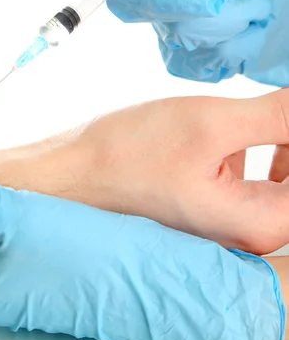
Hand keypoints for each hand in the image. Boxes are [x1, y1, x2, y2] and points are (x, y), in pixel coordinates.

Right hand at [26, 89, 288, 254]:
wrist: (72, 173)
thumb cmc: (128, 154)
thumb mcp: (211, 123)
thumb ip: (281, 114)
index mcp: (261, 224)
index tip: (277, 109)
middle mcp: (250, 234)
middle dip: (287, 138)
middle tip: (271, 105)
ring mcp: (230, 223)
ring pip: (282, 175)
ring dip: (277, 140)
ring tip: (256, 112)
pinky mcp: (212, 207)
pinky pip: (254, 176)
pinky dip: (253, 148)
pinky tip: (225, 134)